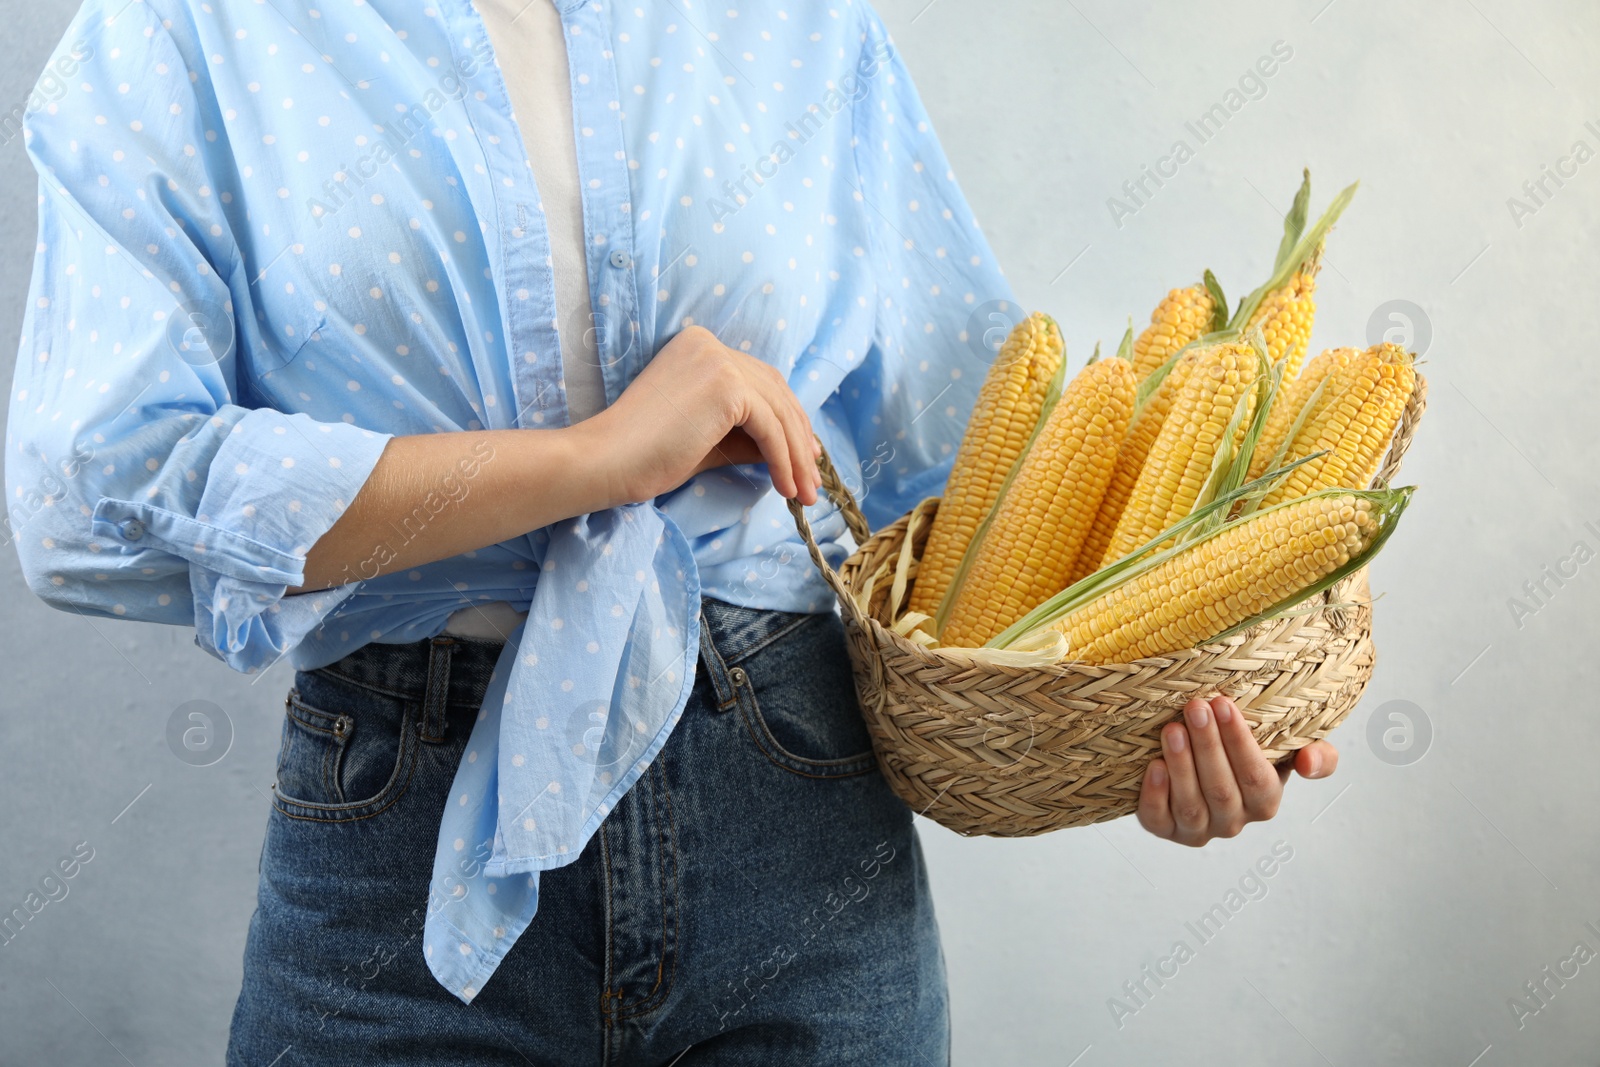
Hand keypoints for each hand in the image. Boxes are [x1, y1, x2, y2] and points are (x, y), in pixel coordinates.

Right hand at [580, 325, 821, 506]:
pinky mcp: (725, 385)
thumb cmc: (646, 455)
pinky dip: (782, 459)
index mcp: (700, 347)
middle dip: (799, 439)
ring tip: (804, 494)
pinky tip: (786, 488)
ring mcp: (718, 360)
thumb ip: (747, 436)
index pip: (760, 382)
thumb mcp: (708, 440)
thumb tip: (791, 451)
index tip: (806, 454)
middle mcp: (711, 344)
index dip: (788, 419)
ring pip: (778, 412)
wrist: (607, 460)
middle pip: (775, 392)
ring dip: (796, 457)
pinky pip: (769, 428)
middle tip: (813, 478)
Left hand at [1137, 694, 1338, 846]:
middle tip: (1195, 707)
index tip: (1224, 703)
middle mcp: (1233, 821)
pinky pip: (1159, 820)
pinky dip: (1155, 795)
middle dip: (1208, 746)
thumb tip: (1310, 763)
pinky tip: (1154, 766)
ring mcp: (1197, 829)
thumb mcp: (1287, 750)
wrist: (1198, 762)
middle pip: (1222, 790)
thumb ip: (1318, 755)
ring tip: (1172, 729)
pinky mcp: (1164, 829)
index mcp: (1264, 801)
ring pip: (1191, 806)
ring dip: (1182, 766)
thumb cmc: (1245, 752)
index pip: (1256, 778)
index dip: (1240, 743)